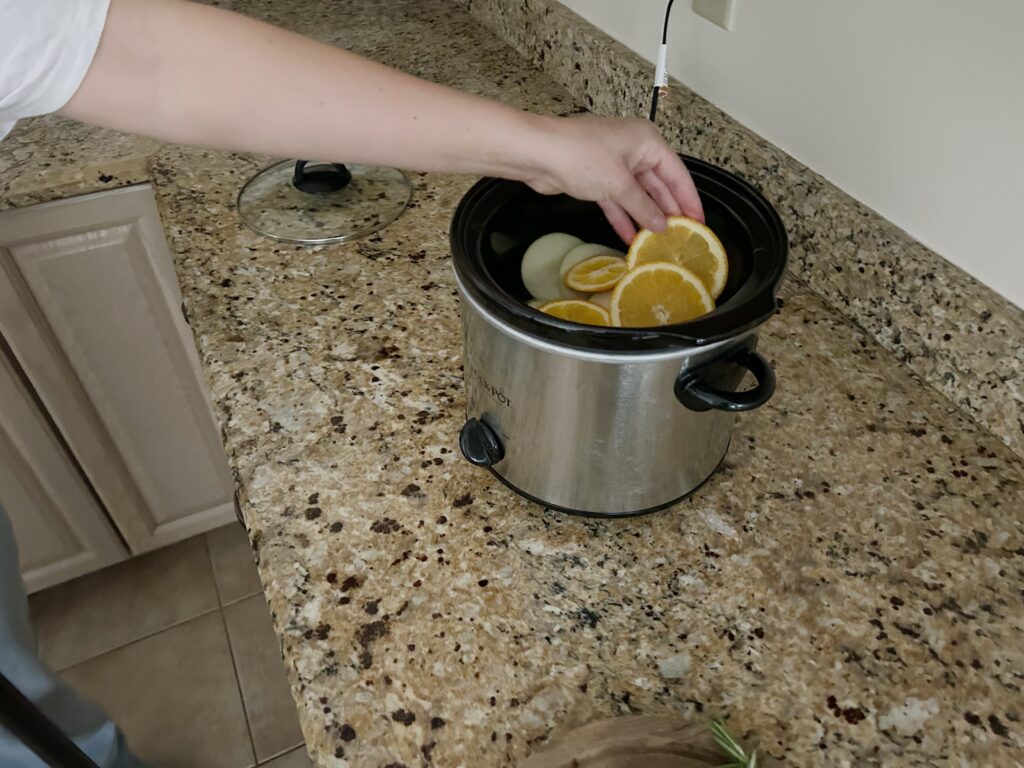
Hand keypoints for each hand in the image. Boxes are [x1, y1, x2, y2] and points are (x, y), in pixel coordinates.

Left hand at [523, 115, 703, 242]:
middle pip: (658, 185)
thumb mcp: (619, 184)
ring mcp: (613, 164)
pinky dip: (623, 217)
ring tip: (657, 241)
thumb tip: (662, 225)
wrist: (537, 153)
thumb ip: (643, 207)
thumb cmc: (581, 156)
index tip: (698, 222)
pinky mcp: (595, 178)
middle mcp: (633, 149)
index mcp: (647, 141)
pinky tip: (631, 236)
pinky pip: (616, 200)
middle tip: (680, 236)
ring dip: (645, 217)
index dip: (688, 199)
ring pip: (636, 195)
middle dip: (667, 210)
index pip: (677, 173)